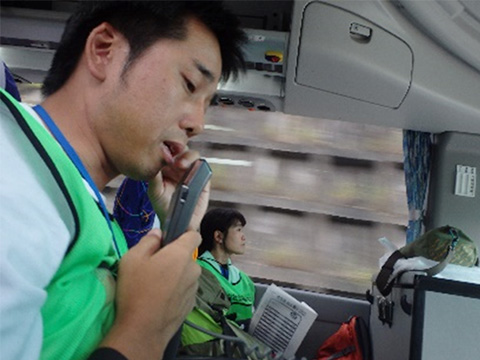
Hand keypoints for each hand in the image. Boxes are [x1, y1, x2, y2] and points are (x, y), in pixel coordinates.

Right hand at [99, 229, 200, 359]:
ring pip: (186, 274)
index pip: (194, 235)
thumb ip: (148, 241)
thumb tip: (158, 233)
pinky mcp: (191, 304)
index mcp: (181, 254)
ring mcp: (194, 288)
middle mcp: (193, 269)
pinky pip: (184, 290)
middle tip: (154, 265)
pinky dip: (176, 290)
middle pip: (187, 256)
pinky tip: (160, 299)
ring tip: (156, 285)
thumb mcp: (133, 258)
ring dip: (176, 275)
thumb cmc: (136, 289)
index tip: (171, 238)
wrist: (142, 329)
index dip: (184, 233)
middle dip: (174, 257)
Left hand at [147, 150, 209, 230]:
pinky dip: (200, 167)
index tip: (163, 152)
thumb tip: (151, 164)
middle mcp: (180, 165)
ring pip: (194, 155)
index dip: (167, 148)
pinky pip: (204, 168)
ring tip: (181, 165)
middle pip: (182, 148)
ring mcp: (192, 171)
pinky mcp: (203, 178)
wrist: (177, 221)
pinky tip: (192, 172)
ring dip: (188, 157)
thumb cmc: (164, 206)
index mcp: (166, 165)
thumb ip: (153, 179)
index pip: (168, 149)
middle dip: (178, 151)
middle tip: (173, 159)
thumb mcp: (154, 192)